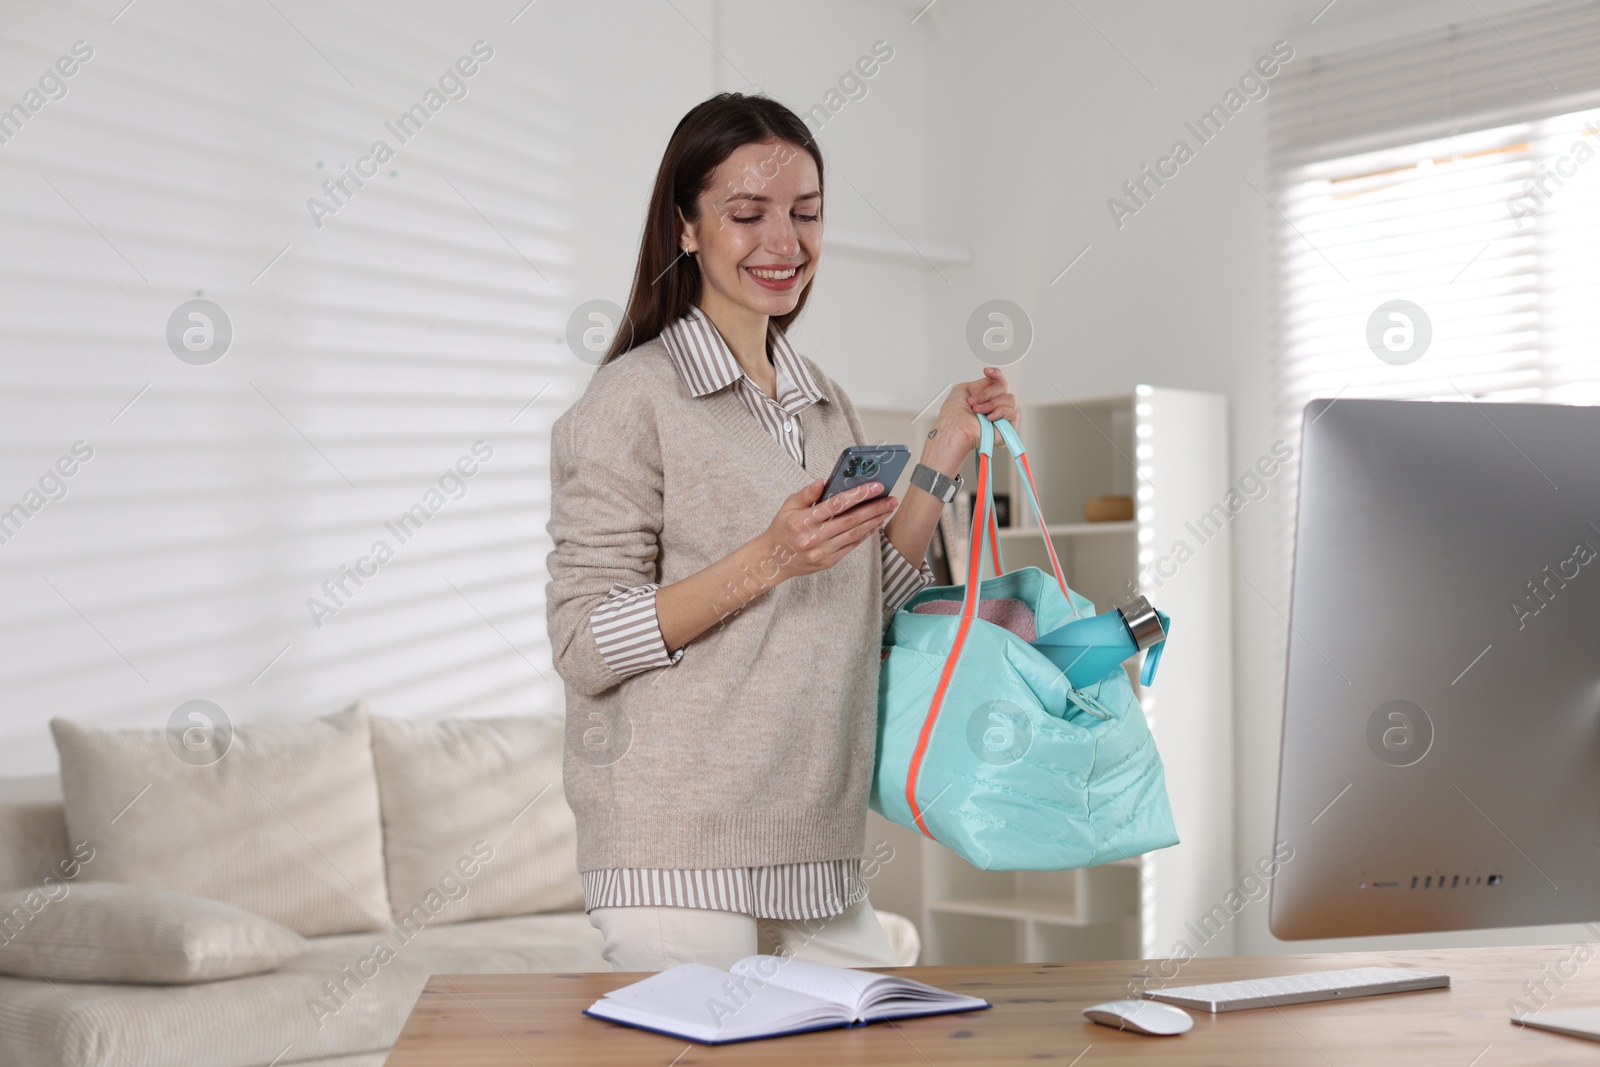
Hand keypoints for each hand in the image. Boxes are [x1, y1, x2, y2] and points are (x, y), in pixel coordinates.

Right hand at [752, 479, 897, 582]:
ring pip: (854, 535)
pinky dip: (865, 535)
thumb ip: (806, 494)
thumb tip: (822, 482)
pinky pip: (851, 546)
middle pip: (850, 521)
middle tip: (891, 499)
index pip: (835, 505)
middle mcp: (813, 538)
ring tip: (887, 510)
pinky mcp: (828, 562)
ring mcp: (822, 552)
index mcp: (803, 521)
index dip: (858, 495)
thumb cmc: (782, 529)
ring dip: (874, 521)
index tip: (876, 487)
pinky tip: (875, 524)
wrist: (773, 560)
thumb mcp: (788, 506)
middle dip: (874, 508)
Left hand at [928, 367, 1019, 460]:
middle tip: (973, 402)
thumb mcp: (963, 389)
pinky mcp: (1008, 428)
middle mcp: (994, 405)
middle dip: (988, 393)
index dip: (996, 374)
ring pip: (1010, 399)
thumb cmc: (953, 415)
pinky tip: (989, 418)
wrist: (954, 430)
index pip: (998, 381)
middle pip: (1004, 387)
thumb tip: (992, 381)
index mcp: (985, 397)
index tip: (986, 371)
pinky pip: (1014, 413)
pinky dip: (1001, 412)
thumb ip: (980, 383)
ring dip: (991, 404)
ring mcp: (1002, 416)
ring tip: (978, 412)